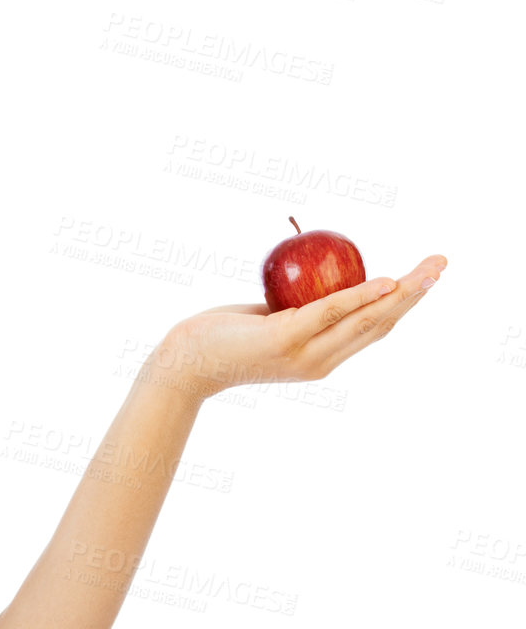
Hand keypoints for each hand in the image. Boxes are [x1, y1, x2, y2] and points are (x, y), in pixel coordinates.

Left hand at [145, 254, 446, 402]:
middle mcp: (319, 361)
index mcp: (320, 359)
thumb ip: (295, 312)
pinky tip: (384, 281)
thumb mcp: (267, 324)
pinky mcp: (285, 340)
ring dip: (402, 292)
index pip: (372, 331)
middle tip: (443, 264)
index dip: (404, 305)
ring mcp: (304, 353)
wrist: (185, 365)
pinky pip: (330, 313)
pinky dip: (359, 297)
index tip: (427, 279)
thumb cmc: (221, 340)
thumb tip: (312, 286)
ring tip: (428, 270)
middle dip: (416, 294)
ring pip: (364, 320)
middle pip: (380, 325)